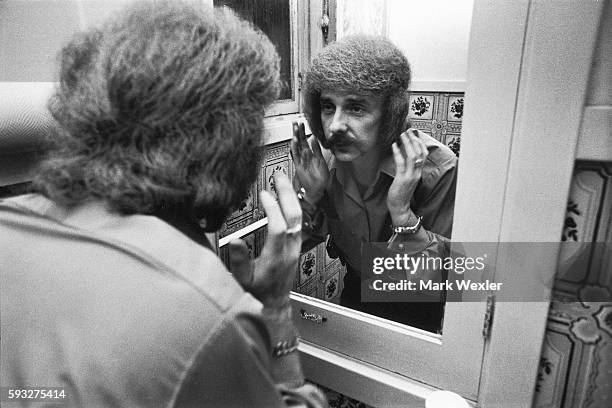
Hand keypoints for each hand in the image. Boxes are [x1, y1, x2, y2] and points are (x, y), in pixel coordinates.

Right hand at [228, 173, 301, 308]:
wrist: (272, 306)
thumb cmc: (256, 294)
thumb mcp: (242, 280)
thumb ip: (239, 261)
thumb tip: (236, 241)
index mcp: (275, 258)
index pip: (279, 228)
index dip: (272, 209)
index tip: (264, 194)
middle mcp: (289, 251)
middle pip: (295, 217)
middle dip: (287, 194)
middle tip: (279, 177)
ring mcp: (295, 248)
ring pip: (299, 218)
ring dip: (292, 198)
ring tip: (283, 181)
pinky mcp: (296, 247)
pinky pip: (299, 222)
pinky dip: (293, 206)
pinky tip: (287, 197)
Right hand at [290, 121, 328, 205]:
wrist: (319, 191)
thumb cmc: (321, 179)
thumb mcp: (321, 160)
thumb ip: (317, 149)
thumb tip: (314, 138)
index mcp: (310, 155)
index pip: (305, 141)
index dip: (303, 132)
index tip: (301, 124)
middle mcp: (304, 158)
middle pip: (299, 142)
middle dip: (297, 132)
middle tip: (295, 123)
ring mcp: (301, 162)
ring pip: (297, 148)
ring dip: (296, 138)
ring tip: (295, 129)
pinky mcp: (299, 167)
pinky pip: (296, 156)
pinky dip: (295, 148)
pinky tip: (295, 141)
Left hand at [387, 129, 428, 225]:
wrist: (400, 207)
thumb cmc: (401, 192)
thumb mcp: (407, 178)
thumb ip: (409, 168)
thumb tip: (405, 155)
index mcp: (419, 172)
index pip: (424, 154)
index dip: (420, 143)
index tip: (414, 134)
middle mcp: (417, 173)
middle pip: (420, 152)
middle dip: (414, 140)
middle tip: (408, 131)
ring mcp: (410, 176)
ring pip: (413, 156)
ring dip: (408, 144)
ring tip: (402, 135)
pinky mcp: (402, 179)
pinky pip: (401, 163)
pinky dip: (398, 153)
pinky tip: (394, 146)